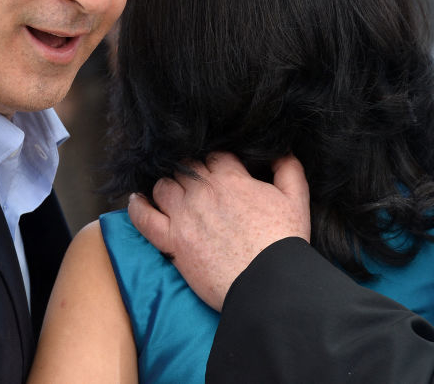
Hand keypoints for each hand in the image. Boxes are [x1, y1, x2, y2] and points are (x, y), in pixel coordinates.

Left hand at [128, 153, 309, 310]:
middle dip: (190, 172)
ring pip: (163, 186)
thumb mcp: (296, 199)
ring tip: (173, 193)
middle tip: (196, 184)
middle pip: (185, 167)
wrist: (269, 284)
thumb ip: (289, 169)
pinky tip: (138, 200)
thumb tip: (281, 150)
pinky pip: (143, 218)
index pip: (213, 155)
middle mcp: (203, 192)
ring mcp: (184, 216)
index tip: (217, 171)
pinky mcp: (172, 242)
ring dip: (167, 186)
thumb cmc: (283, 243)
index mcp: (231, 179)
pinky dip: (137, 206)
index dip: (215, 161)